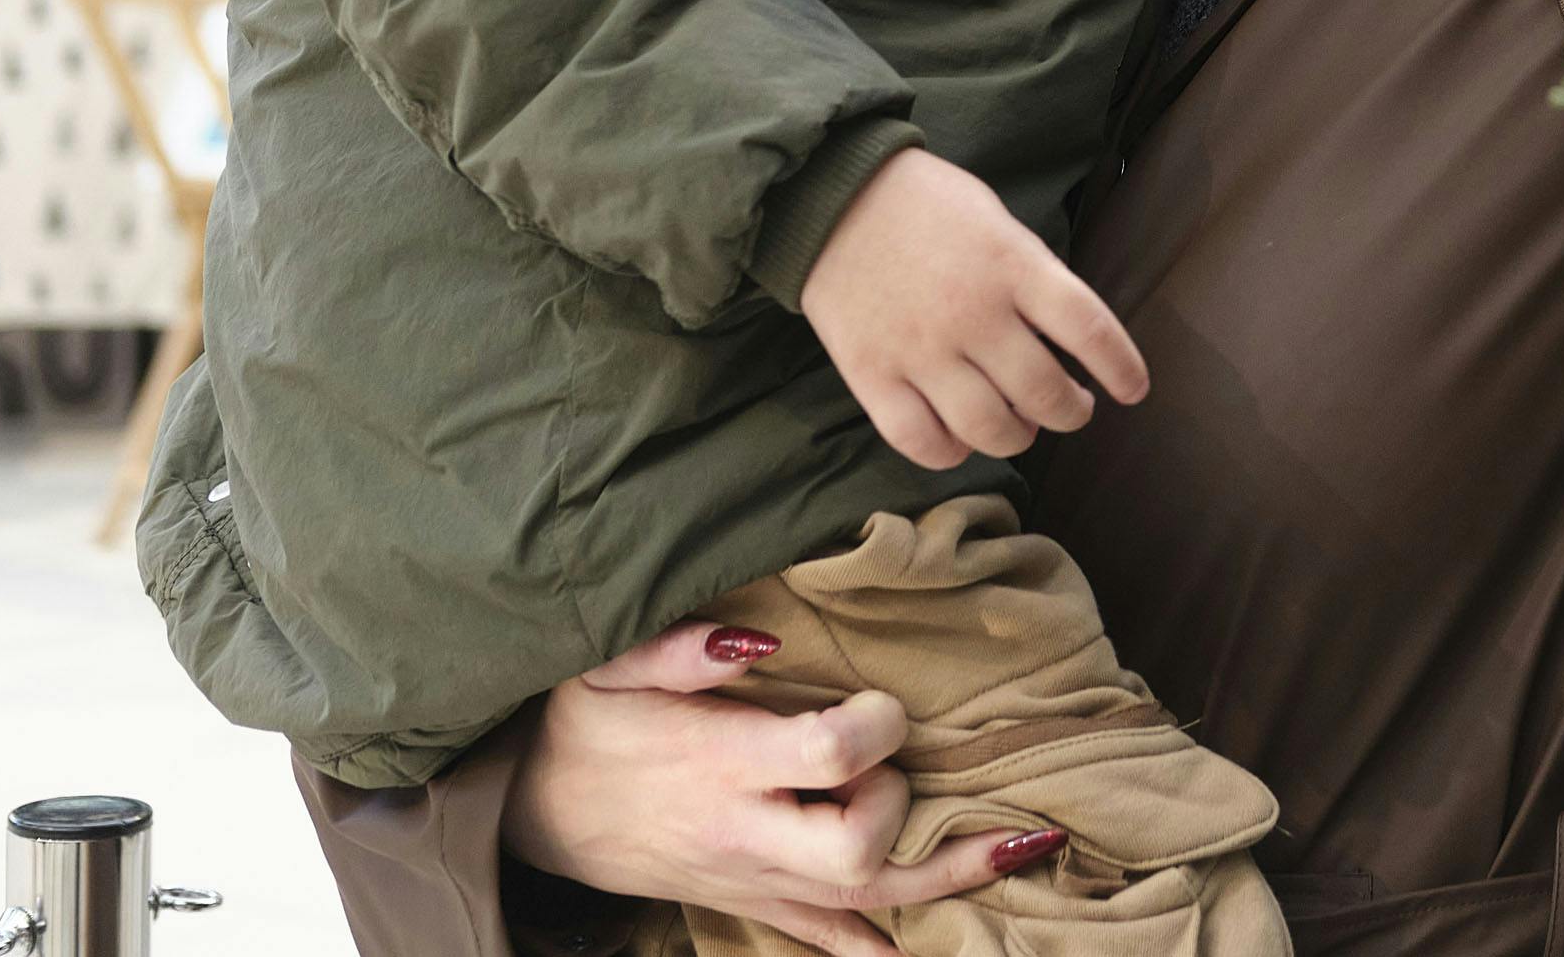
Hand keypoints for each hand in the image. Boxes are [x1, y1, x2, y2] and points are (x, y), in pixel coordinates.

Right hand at [504, 622, 1064, 956]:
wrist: (536, 810)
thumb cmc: (582, 725)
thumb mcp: (606, 667)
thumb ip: (676, 648)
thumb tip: (756, 637)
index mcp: (719, 764)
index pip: (827, 758)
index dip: (873, 727)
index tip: (881, 702)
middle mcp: (745, 833)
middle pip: (855, 855)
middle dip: (902, 810)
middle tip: (909, 767)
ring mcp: (753, 880)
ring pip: (864, 905)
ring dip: (949, 878)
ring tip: (1027, 846)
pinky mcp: (754, 903)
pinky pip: (830, 939)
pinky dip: (888, 942)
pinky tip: (953, 934)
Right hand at [799, 147, 1148, 468]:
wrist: (832, 197)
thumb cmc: (927, 205)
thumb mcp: (998, 220)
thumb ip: (1031, 275)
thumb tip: (1066, 336)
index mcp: (1014, 266)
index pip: (1089, 328)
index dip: (1120, 366)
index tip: (1133, 390)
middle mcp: (974, 314)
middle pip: (1044, 392)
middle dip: (1071, 411)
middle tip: (1073, 408)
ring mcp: (921, 349)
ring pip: (990, 428)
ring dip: (1018, 437)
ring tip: (1021, 426)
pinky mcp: (872, 375)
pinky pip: (922, 441)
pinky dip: (951, 452)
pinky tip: (960, 439)